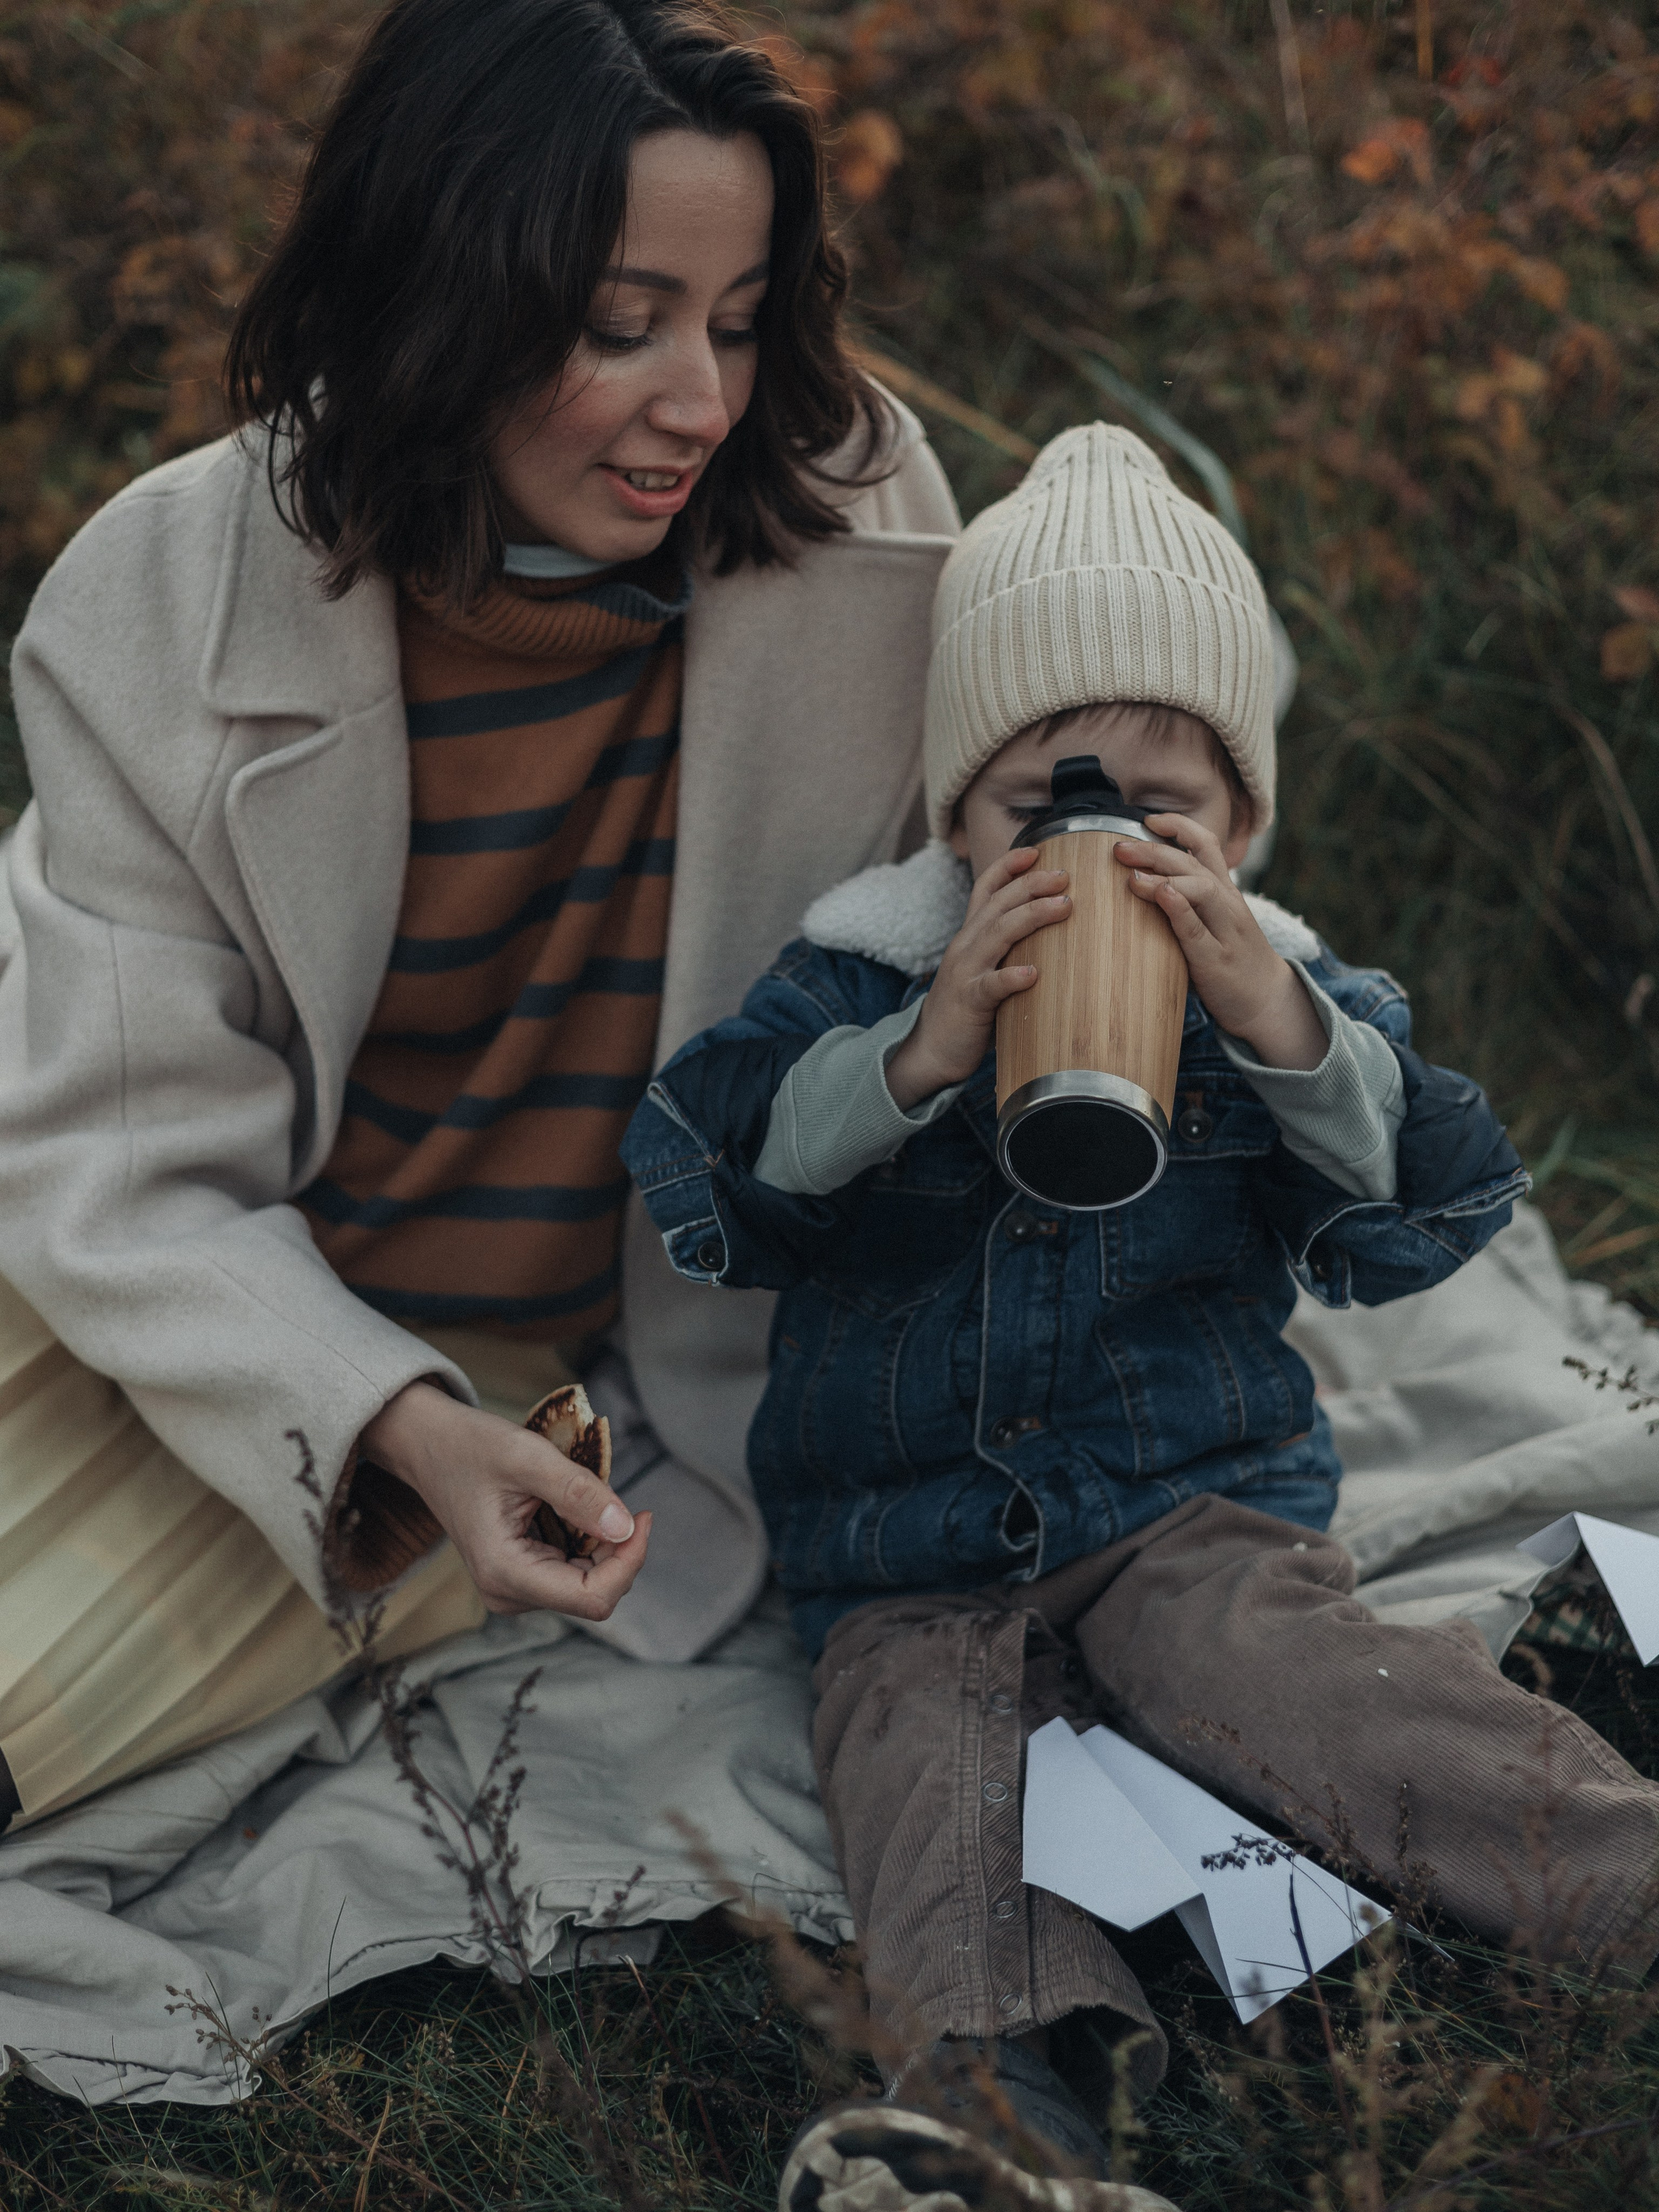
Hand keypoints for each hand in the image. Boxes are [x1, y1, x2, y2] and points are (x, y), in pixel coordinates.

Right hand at [360, 1381, 650, 1617]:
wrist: (428, 1446)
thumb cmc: (470, 1446)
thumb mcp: (527, 1457)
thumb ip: (578, 1493)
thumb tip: (626, 1527)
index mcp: (504, 1573)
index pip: (592, 1598)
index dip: (629, 1562)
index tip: (644, 1515)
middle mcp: (507, 1594)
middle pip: (593, 1596)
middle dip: (620, 1553)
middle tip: (631, 1504)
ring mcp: (512, 1589)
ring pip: (587, 1586)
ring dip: (605, 1547)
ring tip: (593, 1500)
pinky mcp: (519, 1577)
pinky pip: (572, 1573)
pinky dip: (589, 1544)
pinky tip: (578, 1511)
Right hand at [885, 847, 1070, 1108]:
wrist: (932, 1051)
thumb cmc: (968, 1011)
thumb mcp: (984, 970)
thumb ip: (1007, 950)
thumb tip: (1053, 937)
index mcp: (970, 936)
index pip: (984, 889)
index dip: (1007, 866)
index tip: (1036, 850)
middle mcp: (965, 946)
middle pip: (998, 903)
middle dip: (1031, 884)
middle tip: (1065, 875)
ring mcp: (965, 973)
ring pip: (998, 934)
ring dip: (1032, 916)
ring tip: (1064, 906)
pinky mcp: (969, 1003)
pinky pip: (991, 986)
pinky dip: (1012, 977)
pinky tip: (1034, 974)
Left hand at [1119, 816, 1327, 1070]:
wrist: (1267, 1001)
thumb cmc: (1230, 960)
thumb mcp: (1212, 922)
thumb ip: (1186, 903)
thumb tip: (1138, 887)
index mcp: (1225, 891)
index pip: (1206, 844)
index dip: (1178, 826)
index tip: (1147, 820)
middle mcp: (1228, 903)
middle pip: (1193, 862)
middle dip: (1154, 850)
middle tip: (1118, 847)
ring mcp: (1225, 930)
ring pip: (1200, 888)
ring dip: (1164, 877)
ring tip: (1132, 875)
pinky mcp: (1216, 959)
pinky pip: (1197, 929)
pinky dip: (1179, 909)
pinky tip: (1161, 895)